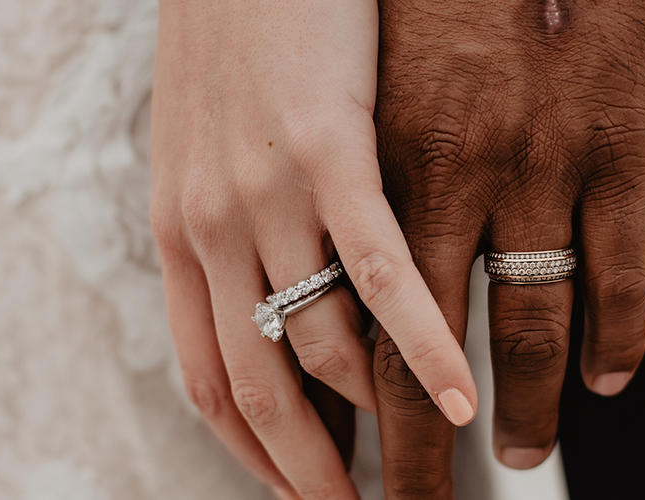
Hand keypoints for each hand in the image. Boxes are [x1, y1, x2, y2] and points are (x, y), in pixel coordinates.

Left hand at [150, 0, 483, 496]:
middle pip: (260, 390)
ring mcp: (265, 194)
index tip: (302, 495)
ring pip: (323, 345)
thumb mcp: (205, 146)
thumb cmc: (236, 33)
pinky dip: (425, 347)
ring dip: (382, 424)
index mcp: (181, 234)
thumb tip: (278, 298)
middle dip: (312, 473)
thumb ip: (233, 230)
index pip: (211, 382)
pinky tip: (463, 393)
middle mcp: (210, 230)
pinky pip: (380, 275)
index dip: (258, 456)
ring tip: (434, 466)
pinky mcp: (326, 150)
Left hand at [370, 0, 644, 496]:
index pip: (325, 323)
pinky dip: (614, 340)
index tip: (326, 471)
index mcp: (355, 157)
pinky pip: (618, 276)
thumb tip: (323, 247)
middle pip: (410, 356)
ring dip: (516, 413)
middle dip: (408, 453)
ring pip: (518, 331)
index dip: (322, 413)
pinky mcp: (620, 148)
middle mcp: (439, 175)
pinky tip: (608, 381)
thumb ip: (342, 157)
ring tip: (516, 462)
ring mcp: (534, 167)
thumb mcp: (358, 60)